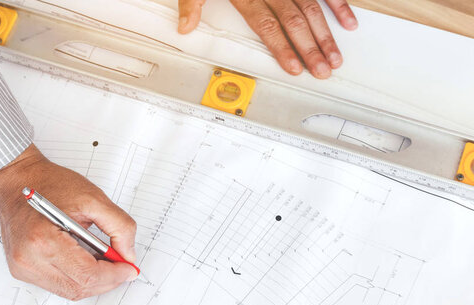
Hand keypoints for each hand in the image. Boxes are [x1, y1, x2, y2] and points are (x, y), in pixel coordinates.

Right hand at [0, 144, 137, 300]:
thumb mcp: (94, 199)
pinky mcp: (21, 270)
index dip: (114, 275)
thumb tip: (128, 255)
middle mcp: (29, 259)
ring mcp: (23, 267)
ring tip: (105, 262)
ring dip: (92, 281)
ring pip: (69, 291)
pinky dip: (76, 278)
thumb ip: (119, 227)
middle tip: (122, 267)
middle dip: (107, 281)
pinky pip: (57, 285)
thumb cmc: (50, 185)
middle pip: (79, 288)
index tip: (129, 268)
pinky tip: (86, 262)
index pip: (87, 275)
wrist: (18, 180)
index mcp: (44, 240)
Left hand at [178, 0, 357, 78]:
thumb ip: (193, 2)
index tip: (294, 66)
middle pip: (294, 20)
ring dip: (325, 33)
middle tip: (322, 70)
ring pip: (312, 6)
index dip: (282, 47)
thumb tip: (185, 27)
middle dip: (310, 48)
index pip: (268, 24)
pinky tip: (347, 22)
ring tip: (334, 57)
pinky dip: (338, 4)